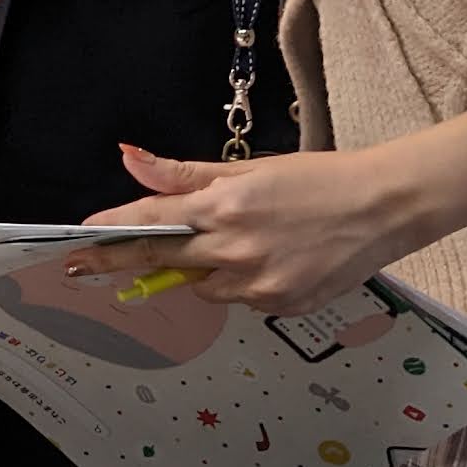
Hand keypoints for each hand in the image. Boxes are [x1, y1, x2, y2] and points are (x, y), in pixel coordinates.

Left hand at [88, 142, 429, 314]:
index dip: (110, 232)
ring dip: (206, 269)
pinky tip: (276, 260)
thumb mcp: (250, 169)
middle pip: (164, 260)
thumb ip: (185, 174)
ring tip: (248, 242)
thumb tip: (131, 159)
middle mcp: (236, 249)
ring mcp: (260, 284)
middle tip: (86, 265)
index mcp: (226, 207)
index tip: (79, 239)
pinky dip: (245, 284)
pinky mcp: (282, 307)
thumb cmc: (321, 181)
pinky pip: (243, 301)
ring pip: (205, 286)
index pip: (150, 222)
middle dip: (128, 260)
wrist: (386, 207)